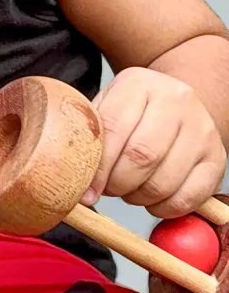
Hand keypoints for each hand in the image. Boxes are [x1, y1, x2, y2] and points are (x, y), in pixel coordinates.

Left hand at [83, 67, 226, 216]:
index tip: (86, 189)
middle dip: (117, 183)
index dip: (97, 167)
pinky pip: (188, 197)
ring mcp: (201, 130)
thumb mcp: (107, 105)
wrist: (176, 102)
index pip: (114, 129)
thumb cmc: (132, 109)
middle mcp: (176, 102)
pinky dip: (164, 208)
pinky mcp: (217, 159)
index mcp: (139, 83)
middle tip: (107, 189)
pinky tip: (151, 199)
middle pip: (141, 156)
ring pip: (164, 181)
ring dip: (138, 197)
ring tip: (128, 191)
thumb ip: (92, 135)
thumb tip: (78, 183)